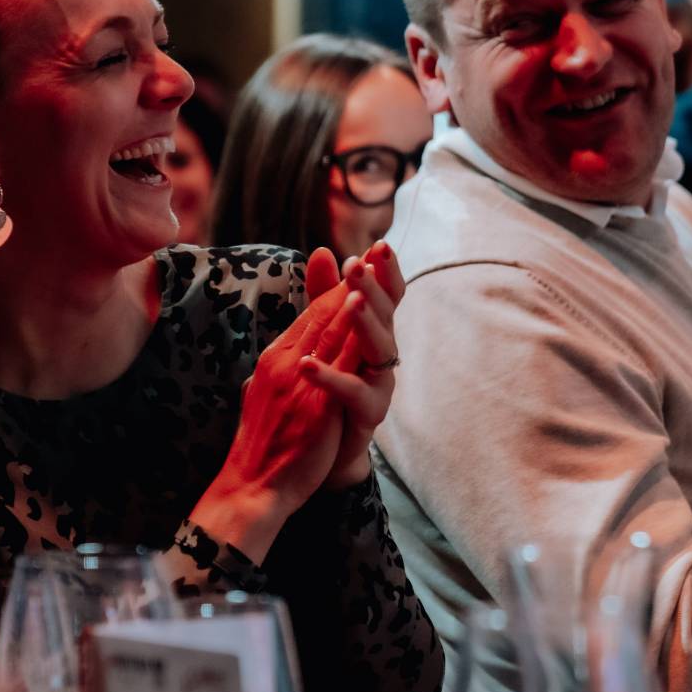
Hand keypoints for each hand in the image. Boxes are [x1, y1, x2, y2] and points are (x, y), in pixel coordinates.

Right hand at [193, 262, 363, 555]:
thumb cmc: (262, 445)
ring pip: (327, 329)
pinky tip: (362, 313)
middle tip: (377, 249)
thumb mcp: (268, 395)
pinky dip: (347, 334)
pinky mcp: (310, 403)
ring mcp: (295, 380)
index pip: (311, 315)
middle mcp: (283, 362)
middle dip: (351, 279)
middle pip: (321, 313)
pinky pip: (333, 362)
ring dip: (351, 295)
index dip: (338, 286)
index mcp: (276, 359)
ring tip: (371, 266)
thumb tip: (294, 354)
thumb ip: (283, 368)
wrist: (251, 485)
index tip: (361, 262)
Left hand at [301, 241, 405, 488]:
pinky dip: (330, 379)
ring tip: (352, 303)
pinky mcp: (367, 413)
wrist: (325, 446)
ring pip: (378, 349)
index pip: (384, 294)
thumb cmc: (330, 385)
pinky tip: (307, 365)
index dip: (384, 271)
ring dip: (364, 324)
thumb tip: (324, 250)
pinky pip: (352, 393)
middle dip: (373, 289)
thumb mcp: (323, 334)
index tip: (379, 245)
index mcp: (371, 330)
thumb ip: (324, 295)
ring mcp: (378, 383)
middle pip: (385, 315)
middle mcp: (381, 353)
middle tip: (360, 267)